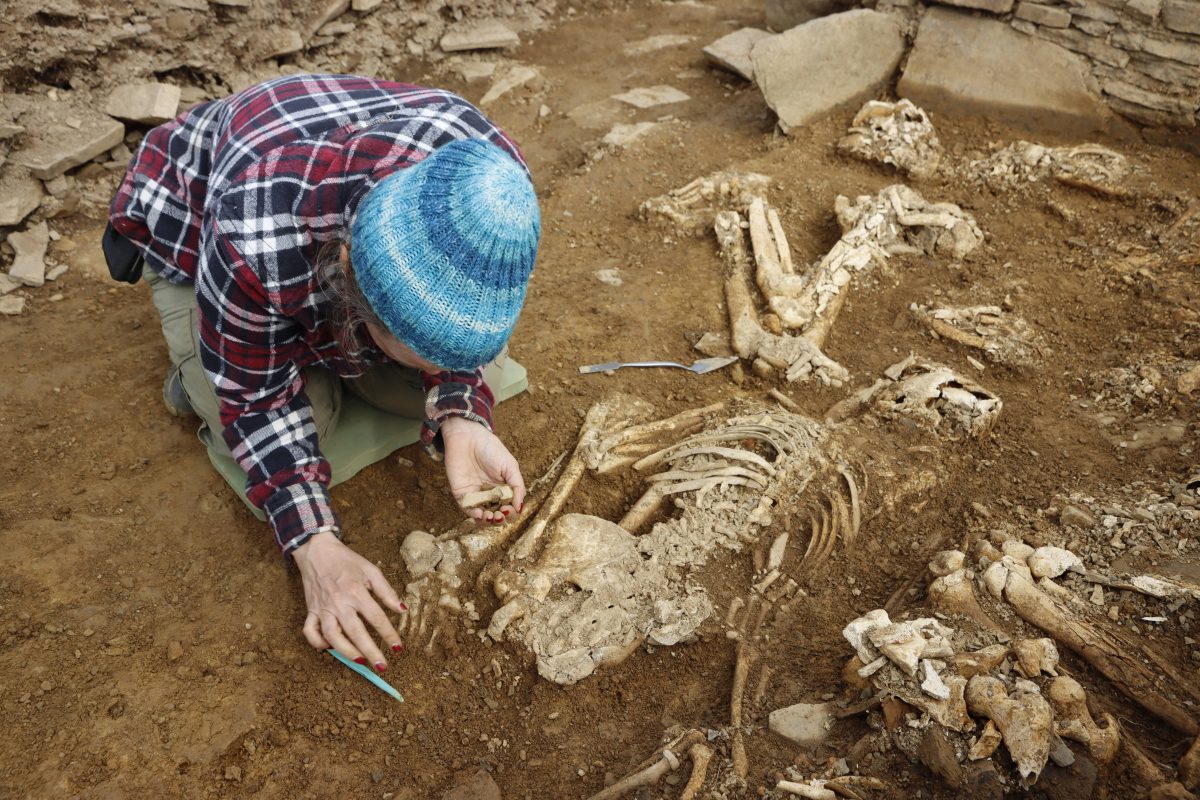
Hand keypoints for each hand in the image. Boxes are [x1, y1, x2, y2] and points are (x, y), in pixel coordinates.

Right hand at [292, 531, 405, 670]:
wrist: (317, 551)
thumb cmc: (347, 561)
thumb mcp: (371, 571)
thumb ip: (387, 591)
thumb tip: (402, 609)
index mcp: (356, 592)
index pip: (376, 617)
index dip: (388, 634)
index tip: (398, 647)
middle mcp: (339, 603)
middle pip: (356, 632)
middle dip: (370, 651)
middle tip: (382, 666)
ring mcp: (323, 608)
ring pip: (332, 636)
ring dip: (346, 651)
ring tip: (360, 661)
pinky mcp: (310, 610)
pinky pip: (310, 632)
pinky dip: (317, 643)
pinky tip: (329, 648)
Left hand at [441, 416, 525, 523]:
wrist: (468, 437)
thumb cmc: (491, 449)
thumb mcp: (510, 466)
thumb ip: (517, 487)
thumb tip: (520, 508)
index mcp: (503, 488)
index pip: (509, 507)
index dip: (511, 512)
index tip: (510, 508)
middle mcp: (489, 494)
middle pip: (496, 514)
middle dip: (500, 518)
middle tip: (501, 514)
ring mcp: (475, 495)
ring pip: (482, 515)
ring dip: (488, 521)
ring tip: (492, 516)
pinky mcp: (461, 494)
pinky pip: (467, 509)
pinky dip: (474, 514)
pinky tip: (480, 513)